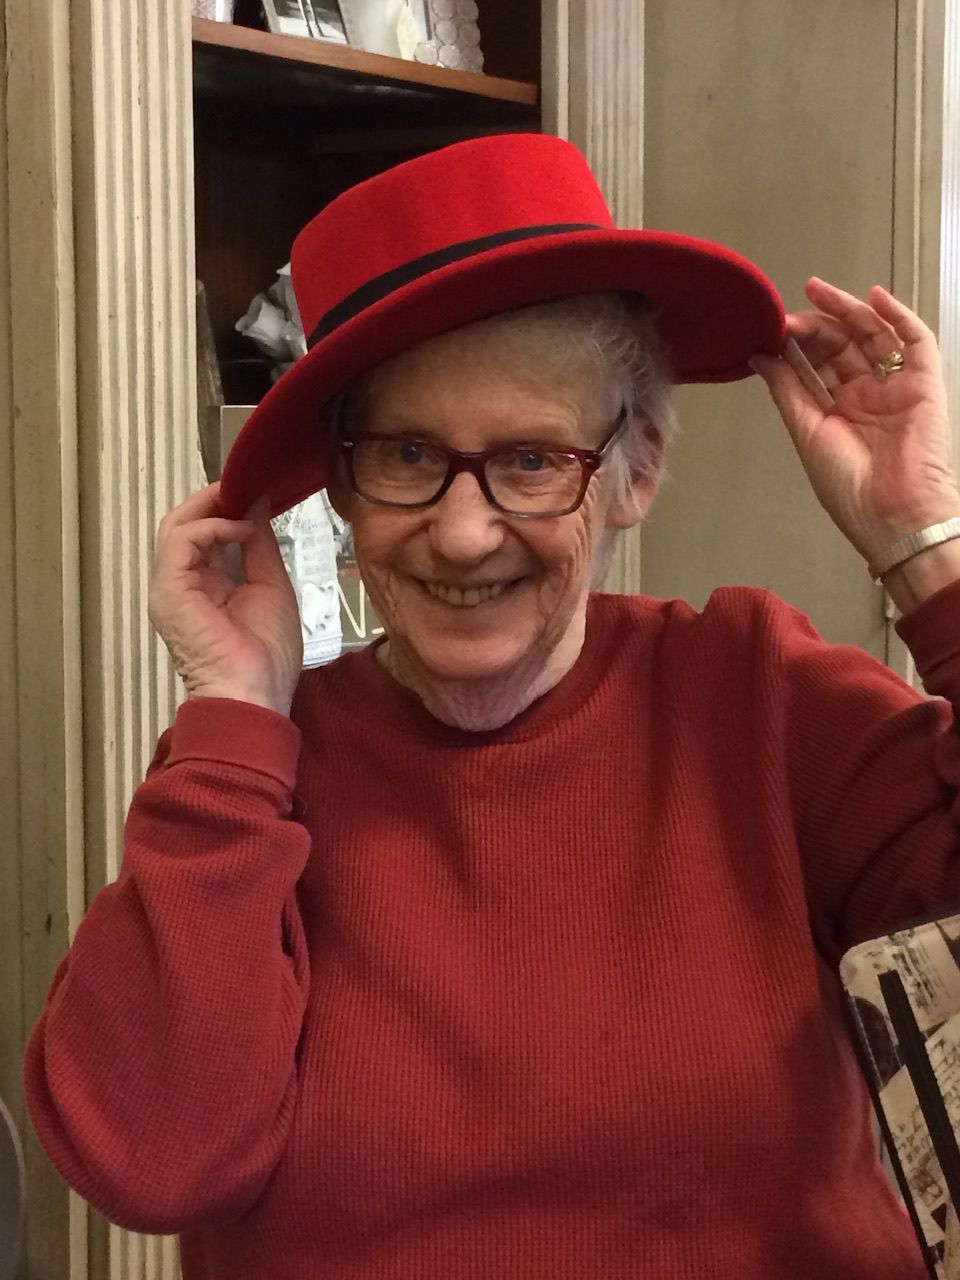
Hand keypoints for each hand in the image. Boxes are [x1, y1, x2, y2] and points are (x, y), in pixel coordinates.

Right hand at [148, 483, 302, 715]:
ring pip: (176, 526)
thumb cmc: (267, 655)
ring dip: (211, 506)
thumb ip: (260, 546)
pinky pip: (182, 540)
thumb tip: (257, 506)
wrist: (254, 695)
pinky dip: (212, 526)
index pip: (203, 535)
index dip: (225, 509)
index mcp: (204, 587)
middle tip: (246, 485)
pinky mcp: (168, 590)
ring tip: (243, 499)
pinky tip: (240, 528)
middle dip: (214, 500)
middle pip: (184, 525)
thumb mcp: (270, 586)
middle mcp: (181, 585)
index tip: (256, 491)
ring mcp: (170, 587)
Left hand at [750, 277, 959, 569]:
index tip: (774, 328)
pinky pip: (916, 342)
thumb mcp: (806, 432)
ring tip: (818, 293)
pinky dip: (898, 317)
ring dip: (847, 312)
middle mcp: (867, 397)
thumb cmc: (850, 488)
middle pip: (842, 347)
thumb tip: (760, 357)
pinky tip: (874, 298)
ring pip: (873, 337)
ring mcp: (895, 388)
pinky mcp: (924, 384)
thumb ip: (785, 390)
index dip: (797, 345)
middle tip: (790, 314)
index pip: (817, 366)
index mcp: (838, 412)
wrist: (891, 513)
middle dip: (816, 326)